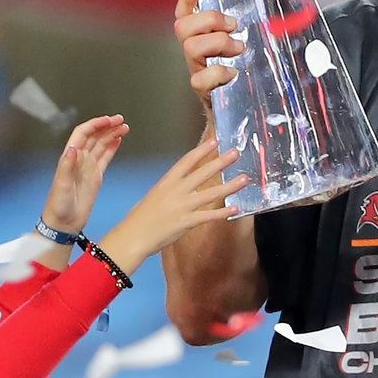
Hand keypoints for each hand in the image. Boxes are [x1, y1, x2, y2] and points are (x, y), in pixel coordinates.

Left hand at [40, 115, 129, 234]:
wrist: (64, 223)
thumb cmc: (59, 205)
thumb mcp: (62, 186)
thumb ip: (67, 166)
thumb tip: (74, 148)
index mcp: (70, 158)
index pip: (82, 134)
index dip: (95, 125)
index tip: (108, 120)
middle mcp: (79, 159)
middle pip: (94, 136)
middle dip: (106, 126)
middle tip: (121, 120)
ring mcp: (88, 167)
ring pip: (101, 145)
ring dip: (111, 134)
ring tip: (124, 127)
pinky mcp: (96, 176)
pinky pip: (105, 157)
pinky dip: (112, 147)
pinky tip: (119, 140)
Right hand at [98, 140, 247, 275]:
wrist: (132, 236)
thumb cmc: (141, 218)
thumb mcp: (155, 196)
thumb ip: (171, 189)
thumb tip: (186, 186)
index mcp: (167, 182)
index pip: (187, 161)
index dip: (202, 150)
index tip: (215, 141)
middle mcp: (176, 190)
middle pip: (203, 172)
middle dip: (221, 162)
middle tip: (236, 152)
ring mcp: (183, 206)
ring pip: (211, 193)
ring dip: (230, 186)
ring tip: (245, 179)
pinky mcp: (187, 221)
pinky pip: (209, 215)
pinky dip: (223, 212)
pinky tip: (235, 208)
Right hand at [173, 0, 243, 118]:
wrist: (236, 118)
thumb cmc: (243, 81)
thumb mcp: (245, 53)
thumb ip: (245, 34)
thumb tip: (260, 7)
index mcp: (201, 41)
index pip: (185, 14)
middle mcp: (194, 55)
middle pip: (183, 27)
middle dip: (209, 20)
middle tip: (233, 26)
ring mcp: (196, 72)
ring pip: (190, 47)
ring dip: (217, 42)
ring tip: (238, 48)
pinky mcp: (204, 92)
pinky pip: (200, 79)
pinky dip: (217, 73)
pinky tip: (232, 74)